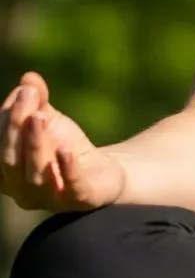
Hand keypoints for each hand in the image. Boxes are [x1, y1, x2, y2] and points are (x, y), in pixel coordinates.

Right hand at [0, 71, 124, 211]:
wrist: (103, 174)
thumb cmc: (65, 147)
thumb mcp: (51, 121)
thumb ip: (37, 101)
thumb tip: (29, 78)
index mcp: (6, 172)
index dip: (6, 120)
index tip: (24, 92)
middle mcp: (21, 190)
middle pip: (10, 159)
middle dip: (15, 127)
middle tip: (27, 98)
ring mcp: (50, 198)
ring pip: (35, 174)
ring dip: (36, 143)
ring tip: (40, 116)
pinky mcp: (81, 199)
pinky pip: (71, 185)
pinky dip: (66, 168)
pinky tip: (66, 150)